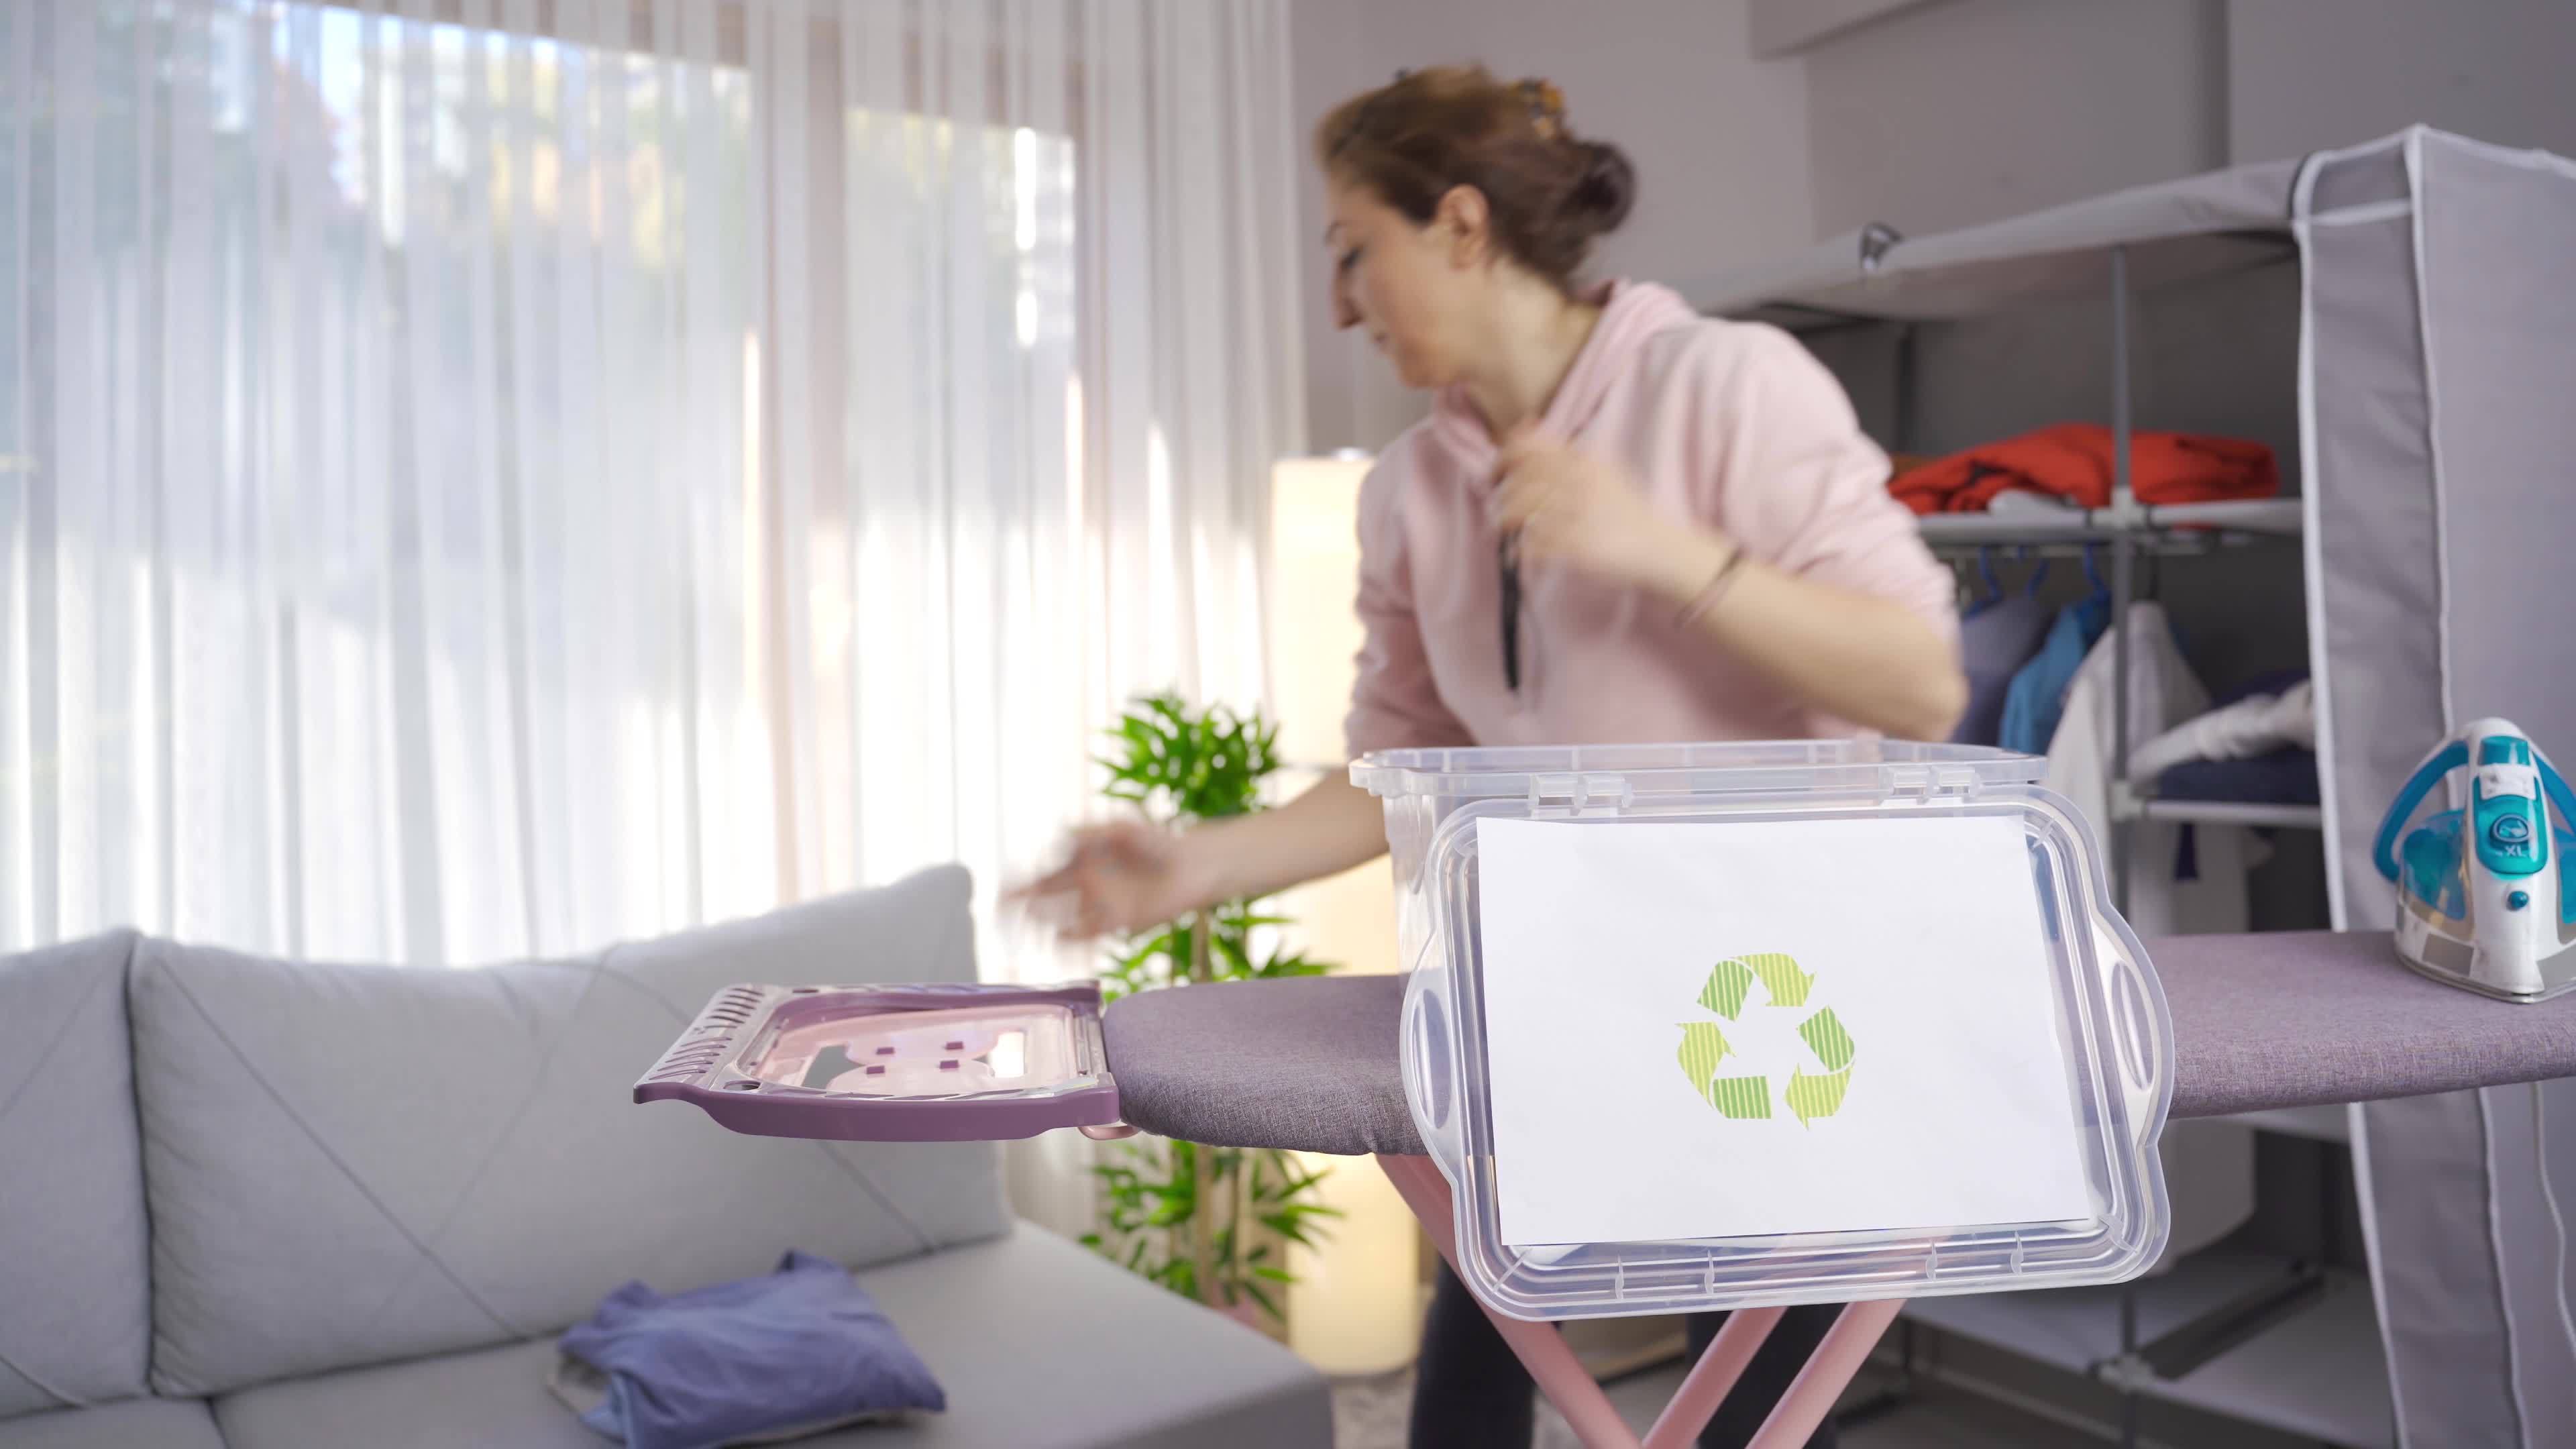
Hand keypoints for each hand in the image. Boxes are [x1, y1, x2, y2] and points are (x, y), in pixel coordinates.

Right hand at [1004, 819, 1208, 940]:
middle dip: (1021, 908)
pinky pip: (1090, 934)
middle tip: (999, 916)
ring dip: (1043, 925)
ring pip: (1062, 920)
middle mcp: (1085, 886)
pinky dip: (1073, 939)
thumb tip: (1063, 832)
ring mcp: (1100, 905)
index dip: (1019, 885)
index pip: (1042, 876)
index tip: (1000, 892)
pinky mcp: (1119, 921)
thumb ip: (1093, 831)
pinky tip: (1060, 939)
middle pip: (1044, 901)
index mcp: (1080, 863)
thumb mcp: (1122, 827)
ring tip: (1025, 927)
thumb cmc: (1157, 840)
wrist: (1192, 864)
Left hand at [1492, 424, 1728, 597]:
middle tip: (1497, 504)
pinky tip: (1518, 552)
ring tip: (1503, 528)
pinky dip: (1520, 549)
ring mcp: (1578, 517)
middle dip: (1501, 493)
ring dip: (1504, 521)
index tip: (1497, 471)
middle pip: (1520, 481)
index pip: (1531, 450)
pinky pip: (1534, 546)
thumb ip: (1565, 450)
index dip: (1504, 458)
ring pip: (1522, 513)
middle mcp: (1580, 485)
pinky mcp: (1578, 549)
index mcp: (1585, 463)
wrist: (1659, 546)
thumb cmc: (1626, 508)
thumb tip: (1525, 426)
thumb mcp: (1602, 469)